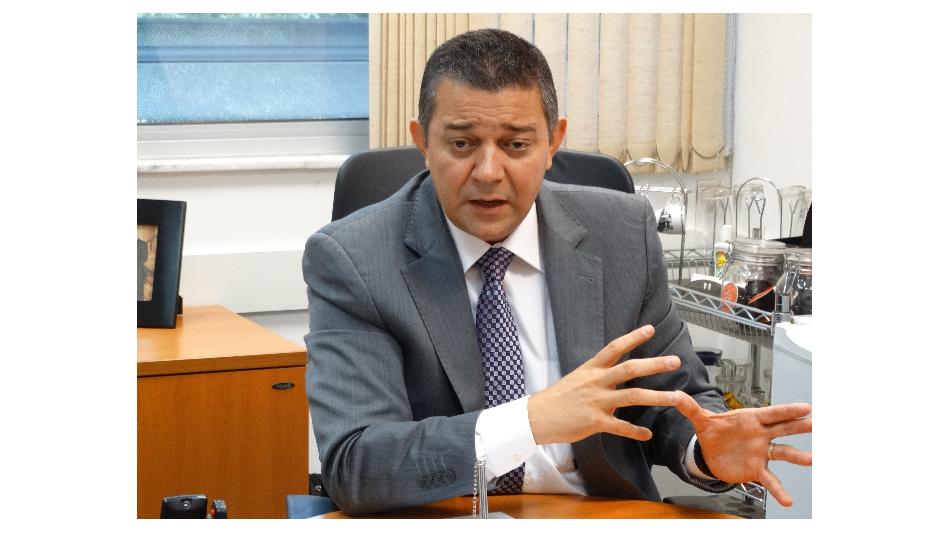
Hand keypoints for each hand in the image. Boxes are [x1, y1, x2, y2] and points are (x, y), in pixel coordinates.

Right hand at [527, 325, 682, 444]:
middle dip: (654, 365)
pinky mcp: (595, 422)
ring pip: (632, 397)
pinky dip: (636, 431)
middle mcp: (596, 382)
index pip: (614, 348)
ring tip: (677, 397)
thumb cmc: (558, 397)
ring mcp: (597, 402)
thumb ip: (599, 374)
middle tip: (675, 361)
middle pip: (630, 369)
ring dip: (657, 397)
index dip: (633, 338)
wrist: (538, 416)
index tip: (650, 329)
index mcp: (591, 369)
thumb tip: (617, 370)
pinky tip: (647, 434)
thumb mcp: (578, 377)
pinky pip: (621, 427)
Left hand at [675, 396, 811, 506]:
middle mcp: (760, 435)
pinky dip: (779, 491)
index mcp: (750, 419)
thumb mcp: (701, 420)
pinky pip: (770, 480)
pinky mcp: (757, 470)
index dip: (787, 411)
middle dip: (798, 426)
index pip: (771, 413)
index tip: (805, 408)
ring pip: (782, 453)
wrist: (710, 453)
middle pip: (782, 429)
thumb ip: (689, 408)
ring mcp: (761, 453)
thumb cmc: (713, 432)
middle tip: (814, 423)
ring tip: (810, 460)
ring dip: (796, 456)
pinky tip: (788, 501)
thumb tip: (674, 395)